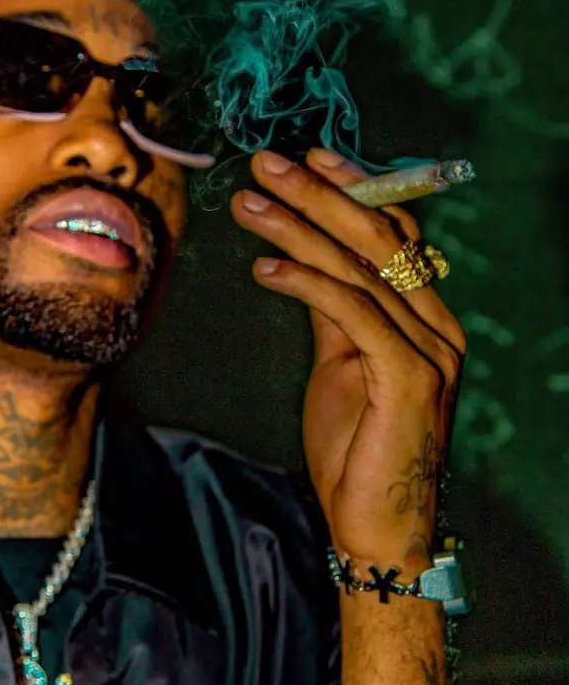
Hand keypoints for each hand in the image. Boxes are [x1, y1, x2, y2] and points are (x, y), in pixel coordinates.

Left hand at [231, 148, 467, 567]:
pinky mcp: (409, 377)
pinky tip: (265, 268)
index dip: (354, 189)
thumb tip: (304, 262)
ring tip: (249, 204)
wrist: (377, 525)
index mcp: (423, 318)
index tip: (307, 158)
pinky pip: (352, 312)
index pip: (394, 234)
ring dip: (299, 228)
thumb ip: (333, 313)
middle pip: (378, 237)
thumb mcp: (340, 365)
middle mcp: (436, 325)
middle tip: (265, 163)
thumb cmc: (356, 447)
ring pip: (361, 268)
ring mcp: (429, 351)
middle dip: (320, 192)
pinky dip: (307, 283)